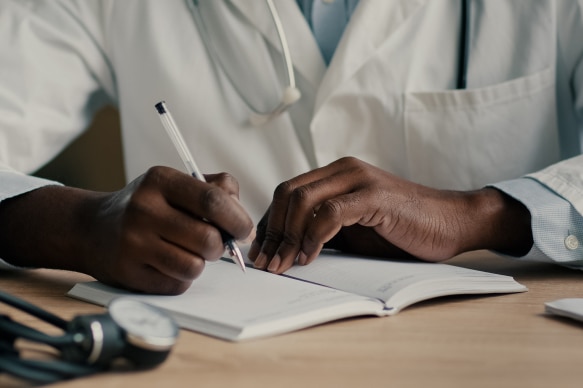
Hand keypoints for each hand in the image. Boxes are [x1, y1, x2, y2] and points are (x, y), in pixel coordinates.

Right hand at [0, 166, 252, 293]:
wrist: (91, 228)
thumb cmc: (148, 205)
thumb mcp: (176, 183)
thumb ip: (217, 189)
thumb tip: (241, 217)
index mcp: (160, 180)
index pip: (212, 200)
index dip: (237, 219)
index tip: (243, 229)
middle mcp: (144, 209)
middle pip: (208, 239)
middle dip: (220, 246)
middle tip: (214, 243)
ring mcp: (133, 243)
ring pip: (194, 266)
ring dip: (201, 263)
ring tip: (189, 252)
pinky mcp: (129, 272)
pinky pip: (177, 283)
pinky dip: (182, 277)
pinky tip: (169, 263)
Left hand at [248, 157, 532, 273]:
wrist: (451, 222)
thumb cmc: (401, 229)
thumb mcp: (352, 230)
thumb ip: (321, 230)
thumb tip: (286, 249)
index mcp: (335, 174)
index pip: (286, 192)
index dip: (268, 224)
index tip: (260, 254)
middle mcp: (342, 170)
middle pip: (287, 193)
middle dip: (272, 232)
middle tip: (267, 264)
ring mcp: (358, 179)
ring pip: (302, 200)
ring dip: (287, 237)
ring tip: (284, 265)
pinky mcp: (374, 196)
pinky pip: (330, 213)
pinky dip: (313, 237)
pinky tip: (309, 258)